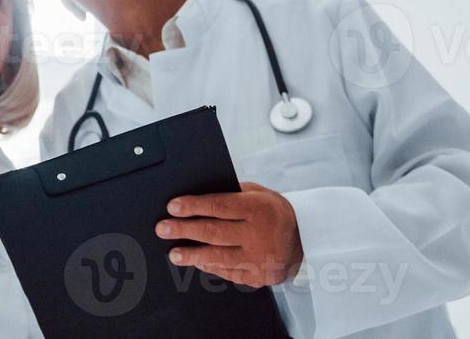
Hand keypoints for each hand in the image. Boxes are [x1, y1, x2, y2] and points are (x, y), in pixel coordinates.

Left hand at [156, 181, 303, 286]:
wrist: (306, 238)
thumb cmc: (275, 212)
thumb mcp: (259, 194)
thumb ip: (232, 194)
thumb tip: (198, 194)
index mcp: (258, 209)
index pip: (219, 206)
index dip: (193, 206)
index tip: (173, 207)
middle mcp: (259, 234)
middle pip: (214, 232)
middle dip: (184, 230)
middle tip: (163, 229)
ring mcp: (260, 258)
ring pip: (219, 257)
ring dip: (193, 255)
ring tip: (174, 253)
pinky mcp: (260, 276)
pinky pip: (230, 273)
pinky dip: (211, 268)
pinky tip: (198, 263)